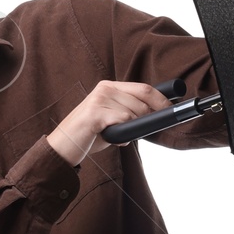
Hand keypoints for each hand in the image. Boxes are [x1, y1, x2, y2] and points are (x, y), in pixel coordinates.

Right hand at [47, 79, 171, 164]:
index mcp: (109, 87)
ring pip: (134, 113)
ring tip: (117, 135)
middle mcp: (105, 88)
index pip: (144, 88)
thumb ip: (127, 116)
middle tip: (156, 127)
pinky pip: (122, 120)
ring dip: (133, 128)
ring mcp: (99, 99)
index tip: (172, 110)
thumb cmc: (87, 135)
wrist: (62, 146)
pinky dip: (123, 132)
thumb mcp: (110, 120)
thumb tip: (151, 120)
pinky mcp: (95, 113)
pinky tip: (112, 137)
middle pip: (143, 98)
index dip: (161, 99)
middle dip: (154, 113)